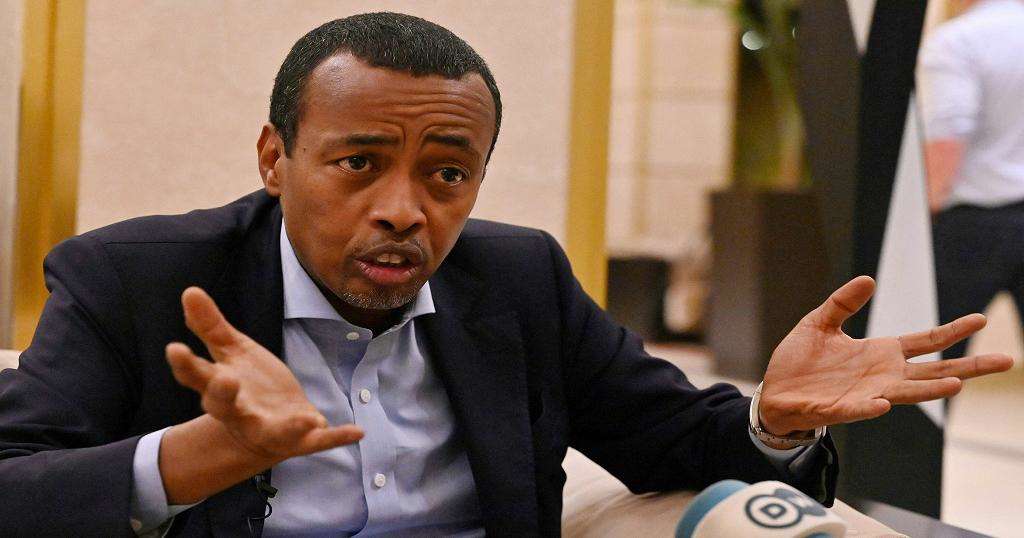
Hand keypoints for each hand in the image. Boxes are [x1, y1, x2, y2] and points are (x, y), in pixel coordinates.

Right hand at [166, 287, 362, 461]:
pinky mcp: (300, 439)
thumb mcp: (232, 352)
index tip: (174, 348)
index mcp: (220, 388)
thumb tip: (189, 290)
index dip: (184, 364)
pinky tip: (357, 432)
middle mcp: (240, 412)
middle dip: (223, 394)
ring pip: (273, 431)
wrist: (267, 432)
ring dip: (288, 427)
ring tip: (304, 419)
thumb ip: (211, 326)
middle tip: (223, 379)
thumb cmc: (246, 386)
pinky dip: (336, 436)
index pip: (197, 376)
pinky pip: (318, 441)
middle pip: (225, 406)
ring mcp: (271, 428)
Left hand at [759, 276, 1013, 435]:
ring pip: (907, 393)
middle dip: (969, 366)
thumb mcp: (819, 323)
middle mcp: (882, 375)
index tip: (982, 319)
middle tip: (1005, 360)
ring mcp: (866, 394)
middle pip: (934, 370)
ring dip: (931, 390)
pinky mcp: (841, 409)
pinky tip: (885, 401)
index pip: (926, 341)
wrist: (775, 392)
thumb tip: (869, 279)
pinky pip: (860, 409)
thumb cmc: (800, 362)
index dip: (953, 330)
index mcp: (880, 353)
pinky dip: (873, 406)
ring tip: (957, 384)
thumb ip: (843, 303)